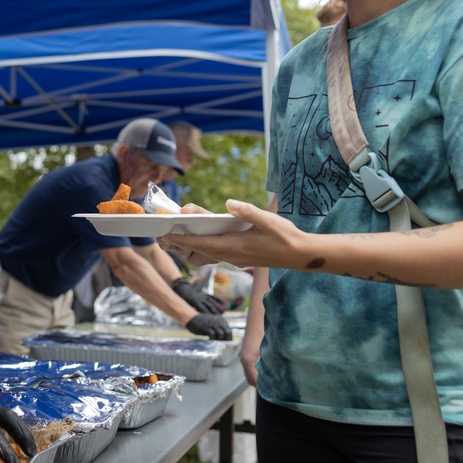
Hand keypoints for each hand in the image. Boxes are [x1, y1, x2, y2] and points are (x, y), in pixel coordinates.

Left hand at [162, 200, 302, 269]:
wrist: (301, 255)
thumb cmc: (286, 237)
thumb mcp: (269, 220)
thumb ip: (248, 212)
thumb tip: (229, 203)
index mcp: (235, 246)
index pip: (202, 243)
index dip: (182, 239)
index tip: (165, 235)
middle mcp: (231, 255)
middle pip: (198, 250)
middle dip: (180, 243)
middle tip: (161, 235)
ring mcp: (234, 258)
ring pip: (205, 254)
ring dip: (190, 246)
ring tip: (175, 235)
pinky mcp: (238, 257)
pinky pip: (214, 253)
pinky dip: (203, 246)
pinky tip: (199, 236)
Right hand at [171, 279, 223, 313]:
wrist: (182, 289)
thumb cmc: (190, 294)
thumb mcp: (198, 296)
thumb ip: (203, 300)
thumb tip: (208, 308)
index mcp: (206, 294)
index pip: (216, 298)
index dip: (221, 303)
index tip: (225, 308)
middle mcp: (204, 296)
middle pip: (214, 303)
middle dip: (219, 309)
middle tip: (223, 315)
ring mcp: (200, 299)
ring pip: (209, 306)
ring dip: (214, 312)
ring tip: (218, 317)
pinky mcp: (195, 301)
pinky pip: (202, 307)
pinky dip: (205, 312)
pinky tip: (208, 317)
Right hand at [185, 313, 232, 339]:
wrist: (191, 318)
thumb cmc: (201, 322)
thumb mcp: (212, 323)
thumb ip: (218, 328)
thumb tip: (223, 338)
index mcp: (221, 320)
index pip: (229, 330)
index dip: (228, 337)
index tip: (225, 342)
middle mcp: (219, 321)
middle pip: (228, 332)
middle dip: (226, 339)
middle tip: (221, 343)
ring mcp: (213, 324)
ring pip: (221, 334)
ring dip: (219, 339)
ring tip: (215, 341)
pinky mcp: (207, 328)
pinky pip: (213, 336)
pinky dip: (212, 339)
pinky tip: (209, 339)